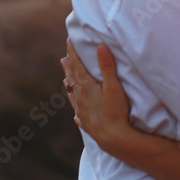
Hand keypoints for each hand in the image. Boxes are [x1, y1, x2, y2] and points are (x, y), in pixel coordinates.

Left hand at [61, 38, 136, 154]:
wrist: (112, 138)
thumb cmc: (115, 111)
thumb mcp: (114, 86)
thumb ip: (107, 66)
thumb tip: (101, 46)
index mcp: (85, 86)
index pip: (76, 65)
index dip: (73, 52)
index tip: (69, 41)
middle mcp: (79, 97)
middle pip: (71, 78)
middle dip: (69, 66)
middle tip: (64, 56)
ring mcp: (81, 111)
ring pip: (71, 94)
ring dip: (68, 83)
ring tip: (65, 77)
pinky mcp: (85, 122)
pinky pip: (77, 112)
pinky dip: (75, 106)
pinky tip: (75, 111)